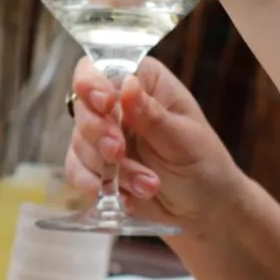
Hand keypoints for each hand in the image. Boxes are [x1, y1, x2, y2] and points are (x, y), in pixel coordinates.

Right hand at [66, 59, 247, 229]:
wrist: (203, 210)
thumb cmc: (203, 163)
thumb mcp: (184, 139)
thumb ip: (153, 115)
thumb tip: (128, 83)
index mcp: (143, 83)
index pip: (100, 69)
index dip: (93, 83)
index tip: (105, 104)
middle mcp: (117, 104)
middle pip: (83, 106)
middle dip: (98, 133)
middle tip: (118, 152)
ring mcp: (103, 135)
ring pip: (80, 143)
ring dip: (110, 168)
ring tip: (150, 185)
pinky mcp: (95, 166)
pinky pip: (77, 171)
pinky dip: (96, 184)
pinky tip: (121, 195)